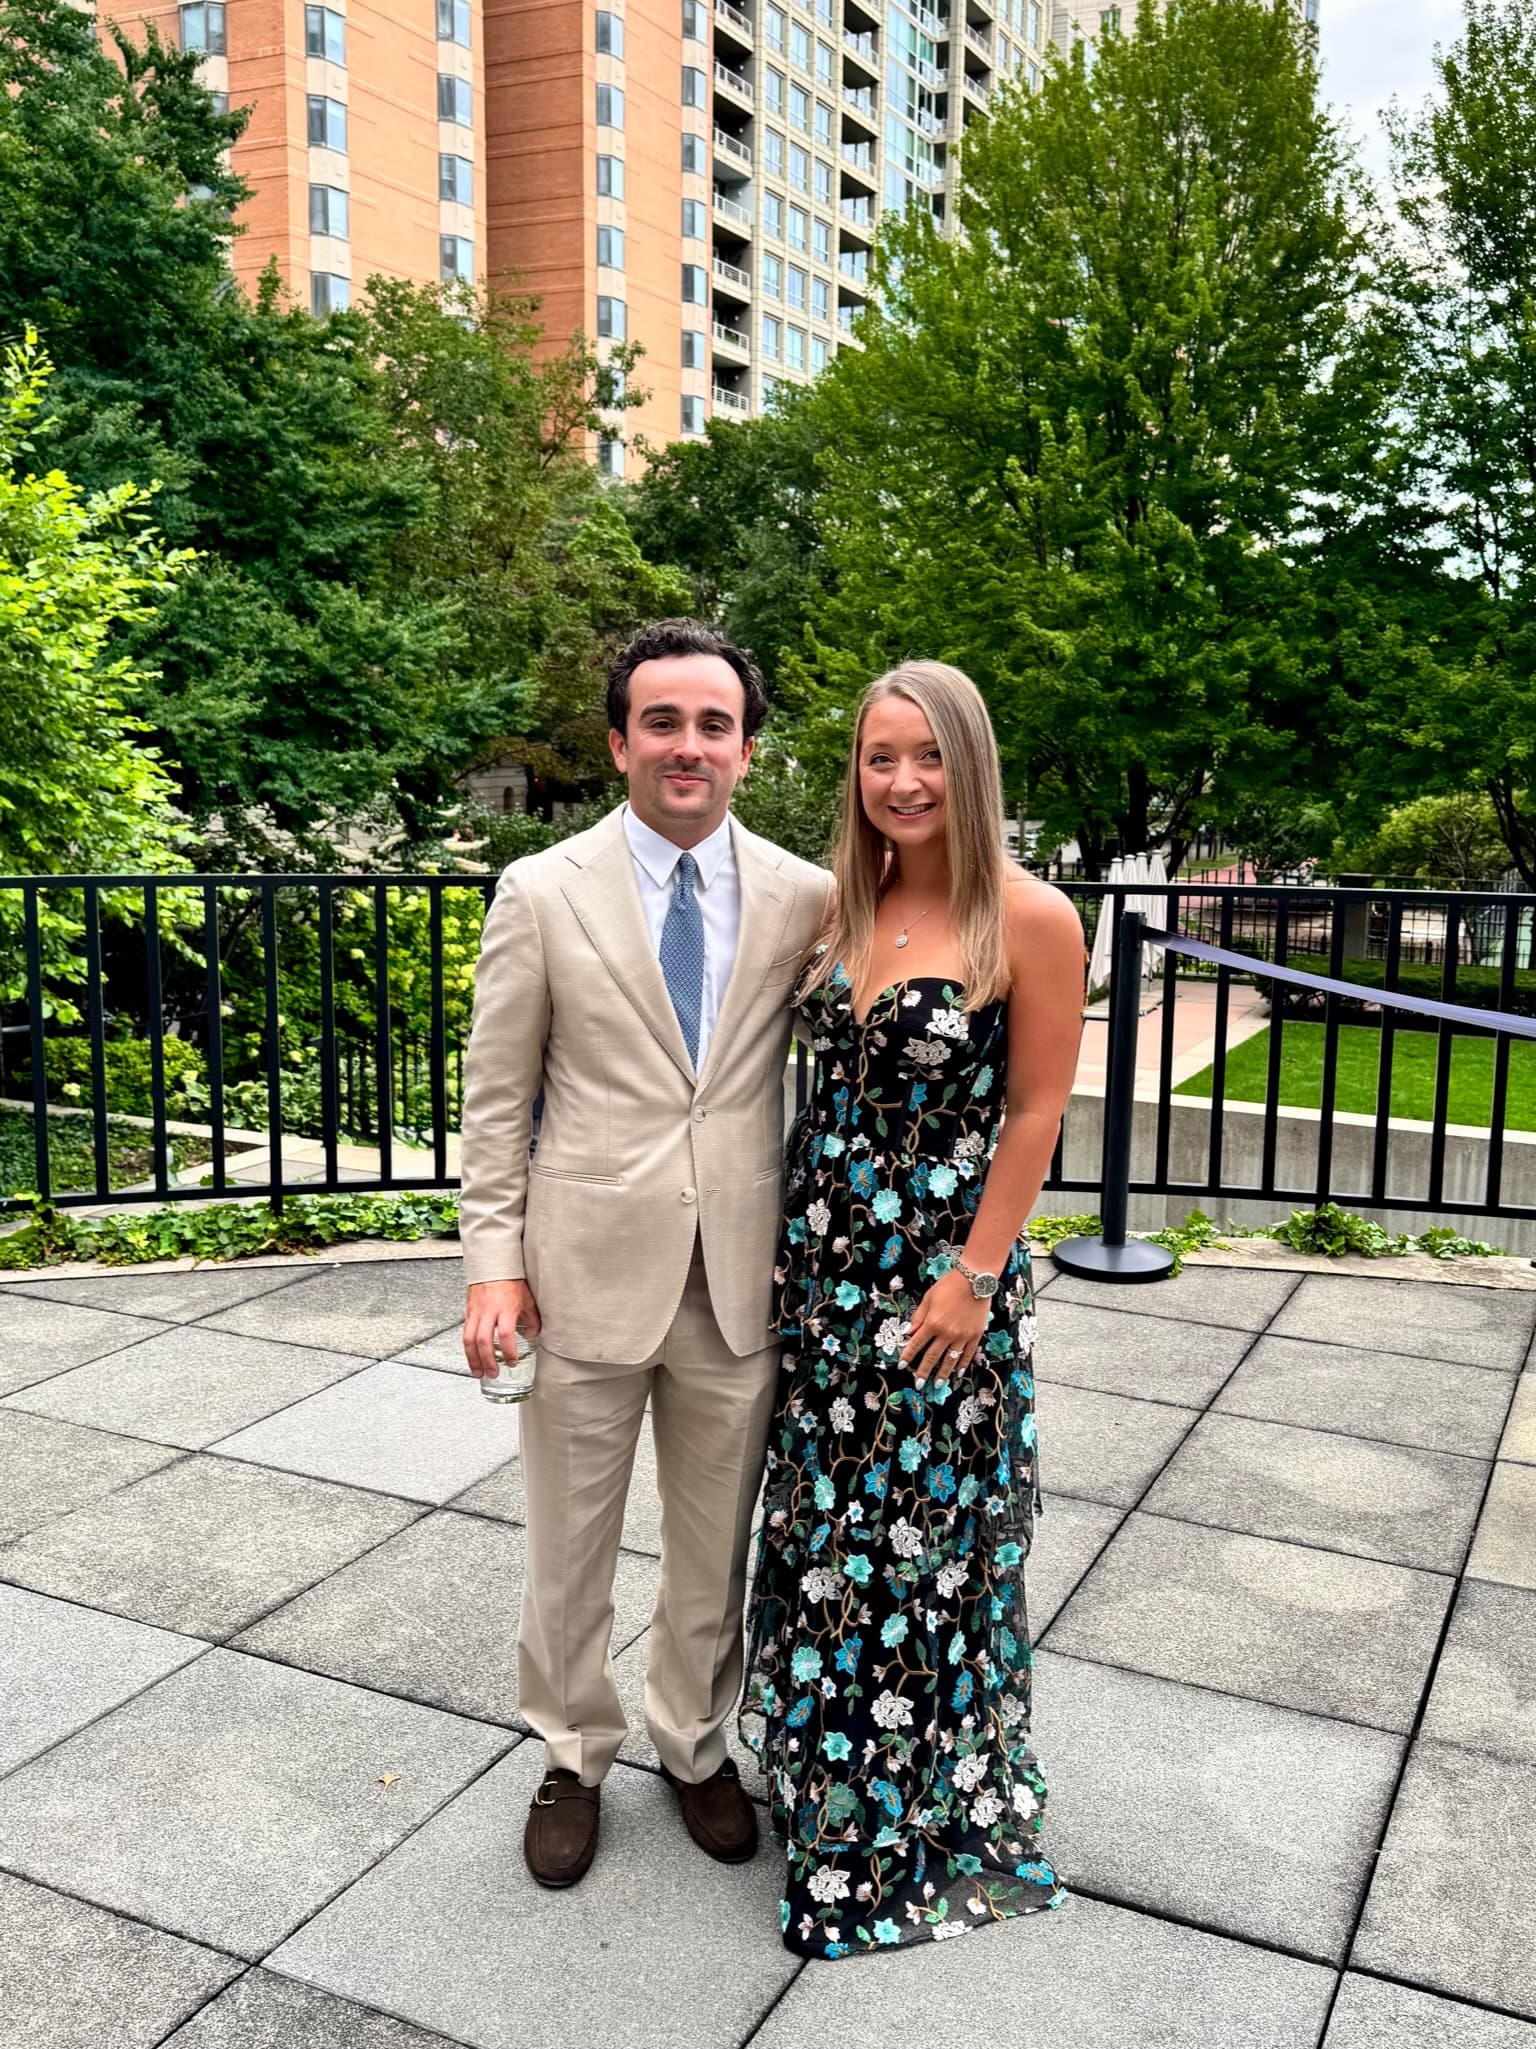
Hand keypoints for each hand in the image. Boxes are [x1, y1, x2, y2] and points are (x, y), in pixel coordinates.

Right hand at [463, 1279, 540, 1381]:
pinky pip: (465, 1333)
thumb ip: (532, 1319)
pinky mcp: (468, 1312)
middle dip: (487, 1361)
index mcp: (506, 1307)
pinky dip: (468, 1349)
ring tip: (479, 1372)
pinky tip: (472, 1358)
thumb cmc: (511, 1279)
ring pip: (469, 1339)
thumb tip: (534, 1334)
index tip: (512, 1362)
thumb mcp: (527, 1299)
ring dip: (473, 1359)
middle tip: (494, 1373)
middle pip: (484, 1340)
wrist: (493, 1264)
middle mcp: (489, 1310)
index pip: (506, 1334)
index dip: (509, 1351)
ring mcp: (476, 1311)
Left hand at [901, 1268, 990, 1386]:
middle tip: (918, 1384)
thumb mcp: (928, 1298)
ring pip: (950, 1359)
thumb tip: (908, 1333)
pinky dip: (963, 1364)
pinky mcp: (975, 1335)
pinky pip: (968, 1354)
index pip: (916, 1344)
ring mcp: (962, 1336)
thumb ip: (918, 1317)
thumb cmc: (949, 1285)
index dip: (908, 1356)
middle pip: (932, 1356)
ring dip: (943, 1373)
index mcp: (932, 1323)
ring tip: (938, 1385)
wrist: (975, 1279)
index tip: (902, 1366)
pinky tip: (959, 1373)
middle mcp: (947, 1333)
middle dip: (923, 1371)